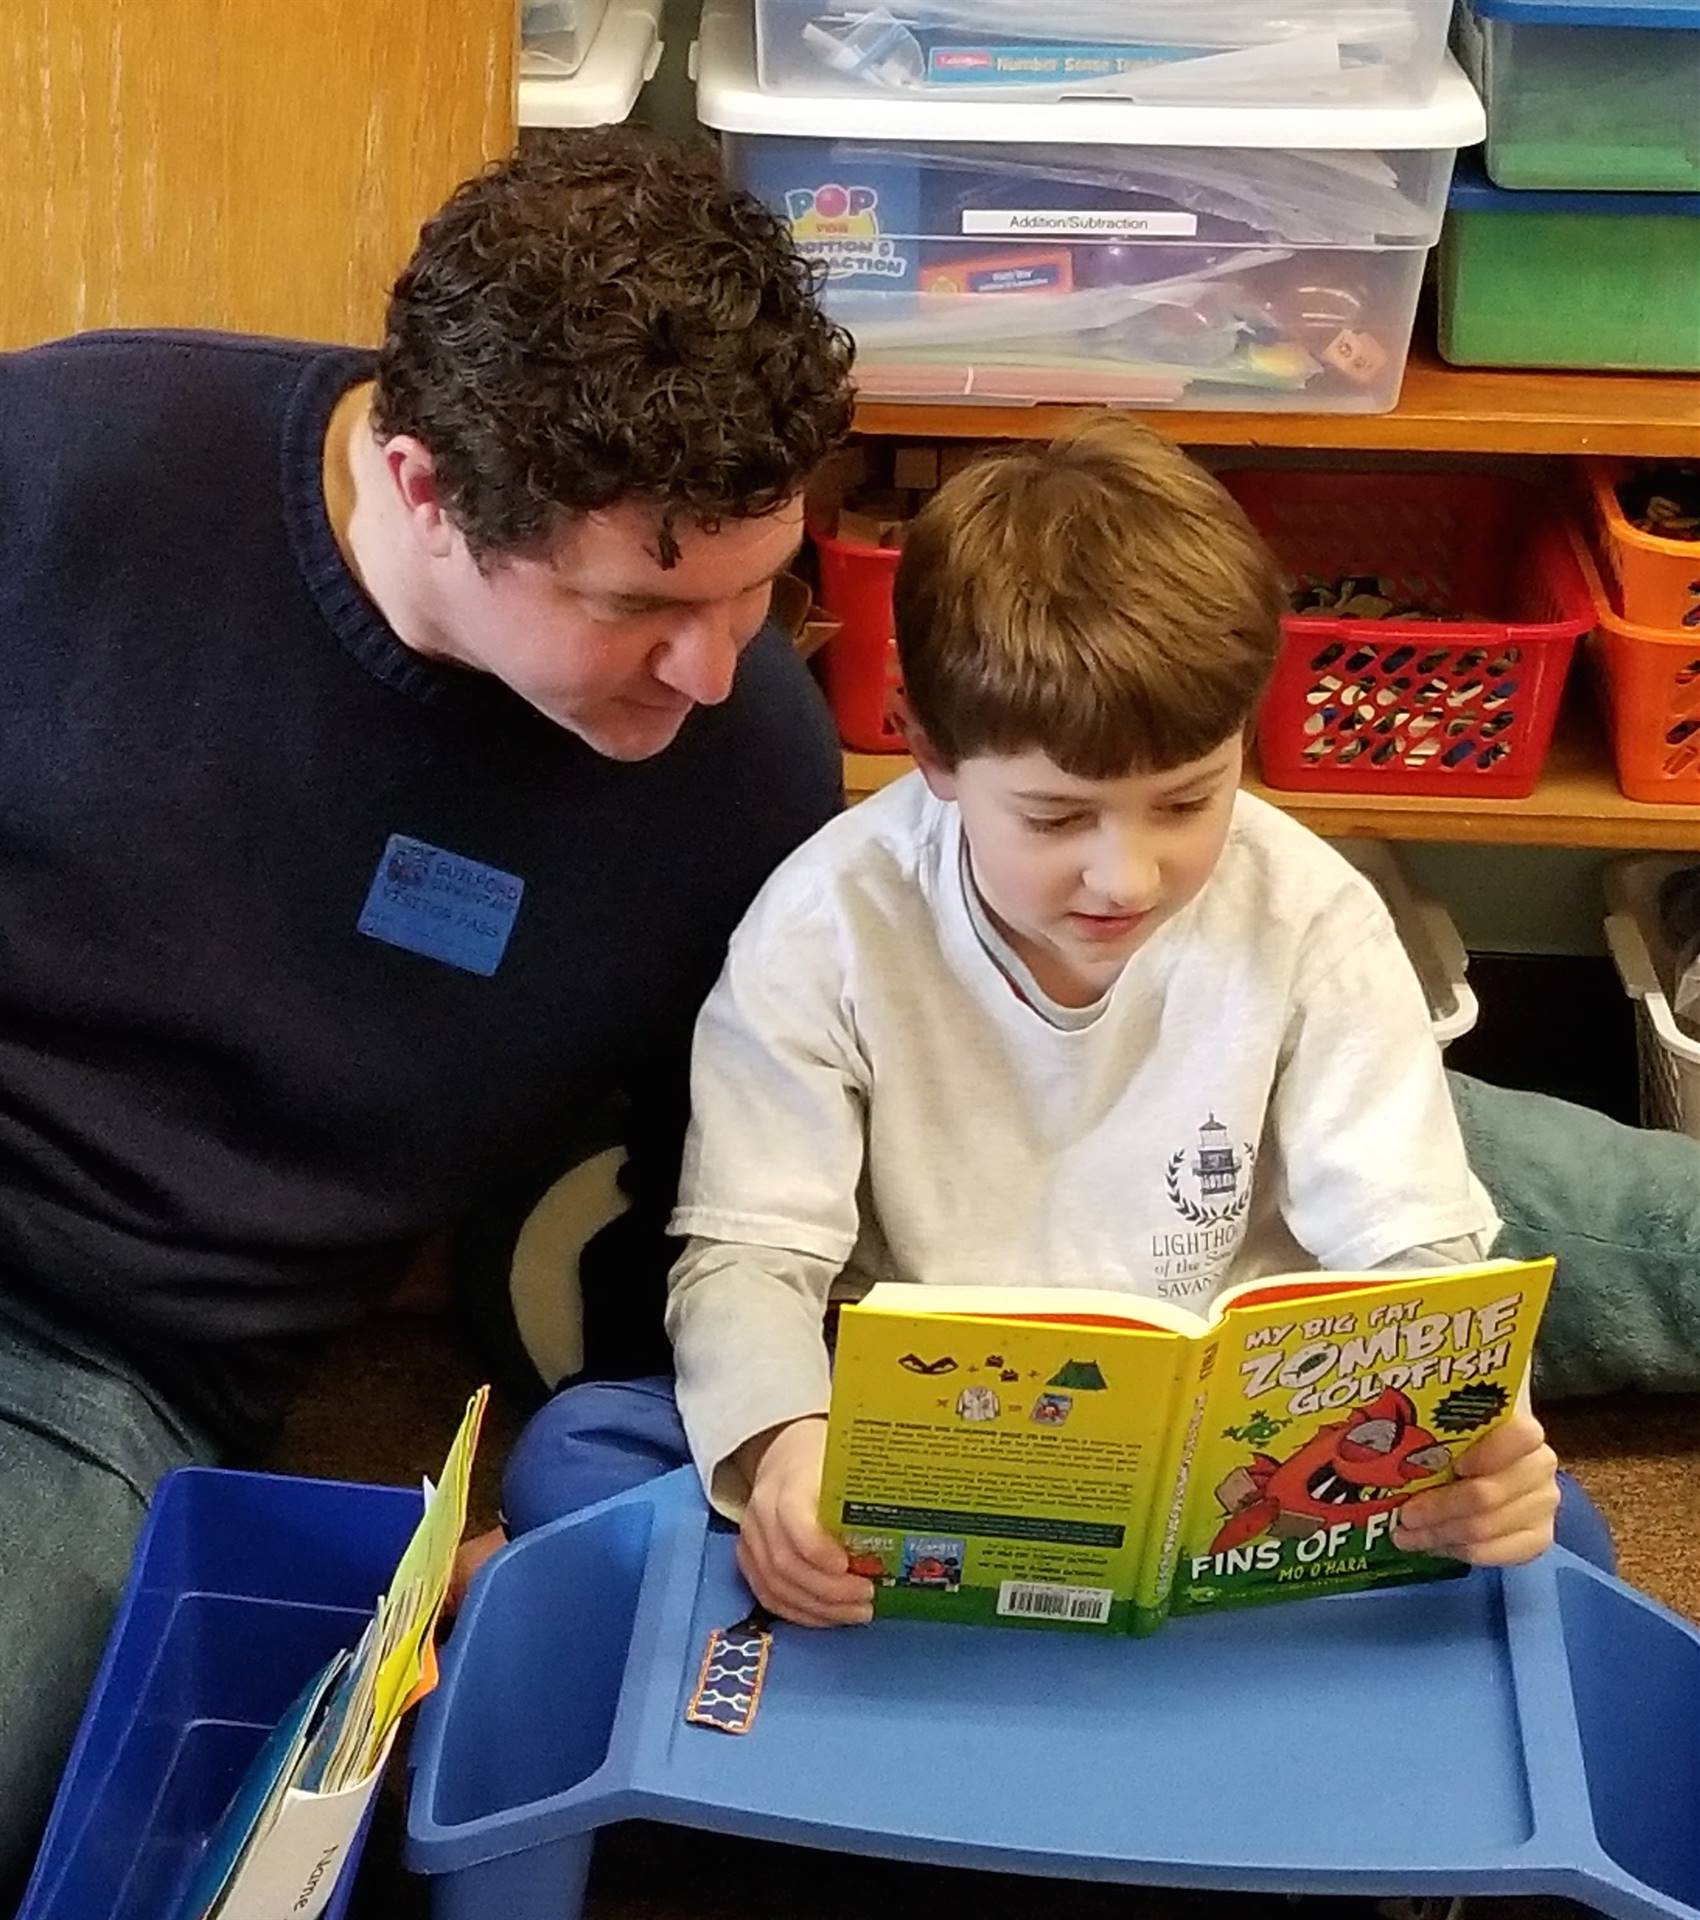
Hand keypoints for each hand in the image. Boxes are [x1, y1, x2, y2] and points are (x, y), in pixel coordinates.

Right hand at [737, 1417, 874, 1626]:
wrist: (787, 1455)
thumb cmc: (824, 1458)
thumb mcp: (846, 1460)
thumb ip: (869, 1488)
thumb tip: (917, 1515)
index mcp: (789, 1480)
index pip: (793, 1519)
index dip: (817, 1549)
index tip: (847, 1566)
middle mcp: (763, 1509)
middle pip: (786, 1562)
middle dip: (829, 1590)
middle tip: (867, 1598)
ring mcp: (752, 1536)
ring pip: (776, 1585)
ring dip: (819, 1608)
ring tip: (856, 1612)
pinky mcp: (749, 1556)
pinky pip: (768, 1594)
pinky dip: (800, 1612)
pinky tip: (829, 1616)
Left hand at [1393, 1410, 1559, 1566]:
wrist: (1490, 1470)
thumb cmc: (1458, 1442)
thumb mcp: (1448, 1427)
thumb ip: (1433, 1424)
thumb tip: (1381, 1426)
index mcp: (1522, 1428)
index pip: (1522, 1435)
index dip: (1488, 1452)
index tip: (1455, 1464)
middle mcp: (1541, 1465)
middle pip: (1489, 1493)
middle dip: (1440, 1507)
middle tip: (1405, 1515)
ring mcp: (1543, 1504)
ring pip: (1488, 1527)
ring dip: (1441, 1534)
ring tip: (1407, 1535)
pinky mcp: (1540, 1537)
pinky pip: (1499, 1553)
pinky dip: (1461, 1551)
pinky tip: (1435, 1545)